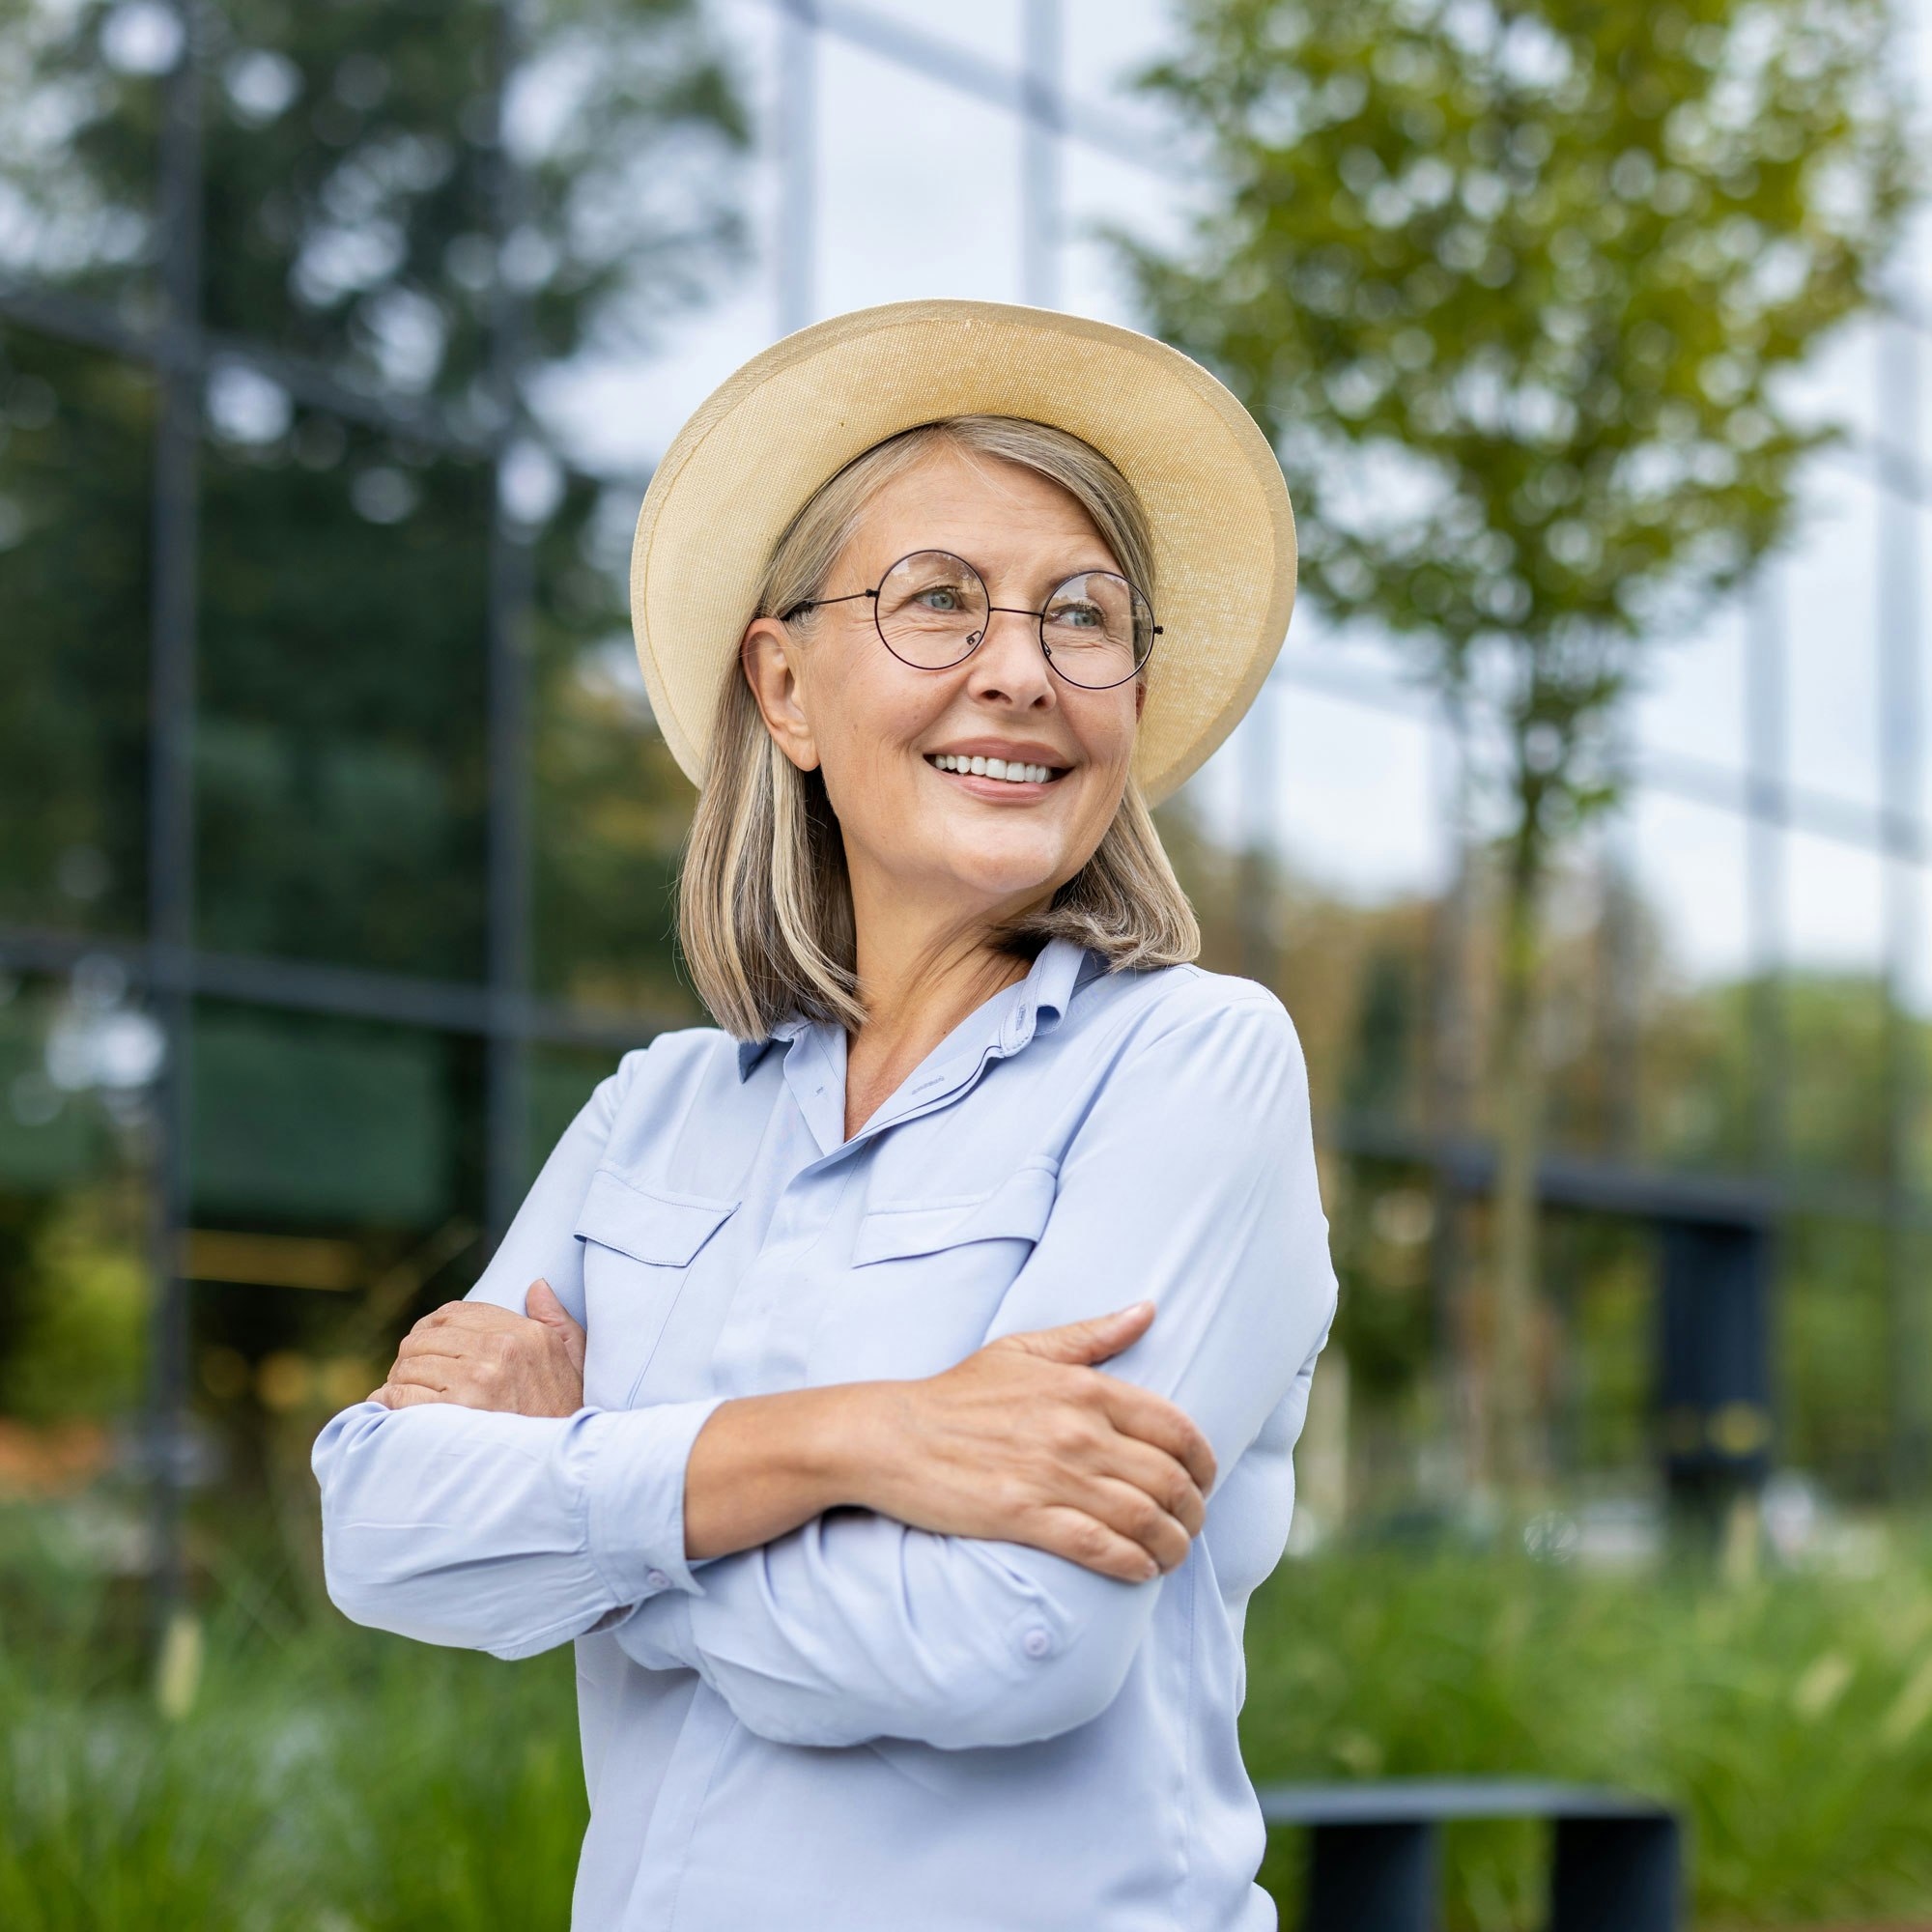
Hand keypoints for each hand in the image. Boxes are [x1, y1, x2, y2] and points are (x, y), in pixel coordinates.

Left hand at [368, 1280, 585, 1416]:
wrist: (562, 1468)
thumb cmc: (565, 1414)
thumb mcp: (574, 1360)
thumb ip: (555, 1319)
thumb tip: (536, 1286)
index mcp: (525, 1334)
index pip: (456, 1312)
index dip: (433, 1327)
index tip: (428, 1347)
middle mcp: (500, 1351)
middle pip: (425, 1337)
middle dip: (412, 1356)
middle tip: (412, 1376)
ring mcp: (476, 1382)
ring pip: (409, 1364)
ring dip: (399, 1380)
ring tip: (403, 1394)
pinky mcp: (453, 1414)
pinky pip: (400, 1395)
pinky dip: (386, 1401)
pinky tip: (390, 1408)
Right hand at [854, 1301, 1217, 1583]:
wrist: (891, 1435)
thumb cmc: (957, 1393)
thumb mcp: (1024, 1349)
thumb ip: (1092, 1334)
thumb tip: (1147, 1310)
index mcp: (1085, 1387)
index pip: (1176, 1428)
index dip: (1204, 1463)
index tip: (1204, 1482)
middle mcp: (1078, 1430)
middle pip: (1170, 1480)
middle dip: (1193, 1511)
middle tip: (1191, 1526)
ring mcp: (1053, 1476)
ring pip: (1144, 1520)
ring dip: (1171, 1546)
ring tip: (1171, 1555)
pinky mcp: (1025, 1517)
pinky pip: (1102, 1549)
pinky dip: (1133, 1565)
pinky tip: (1140, 1571)